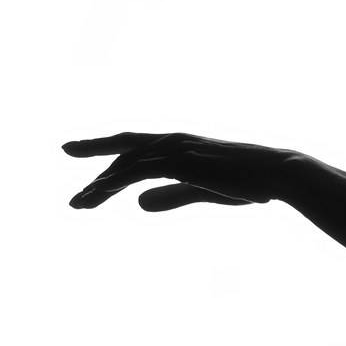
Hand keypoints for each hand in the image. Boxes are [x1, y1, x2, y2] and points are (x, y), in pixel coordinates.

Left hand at [63, 132, 291, 210]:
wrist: (275, 173)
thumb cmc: (247, 181)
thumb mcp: (201, 190)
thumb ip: (170, 195)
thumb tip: (138, 205)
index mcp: (179, 145)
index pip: (133, 146)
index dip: (104, 150)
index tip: (76, 155)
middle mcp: (173, 141)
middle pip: (123, 147)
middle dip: (93, 160)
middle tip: (70, 174)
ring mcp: (177, 149)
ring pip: (126, 162)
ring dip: (100, 184)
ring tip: (77, 204)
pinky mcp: (181, 162)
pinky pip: (139, 170)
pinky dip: (116, 181)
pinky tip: (98, 192)